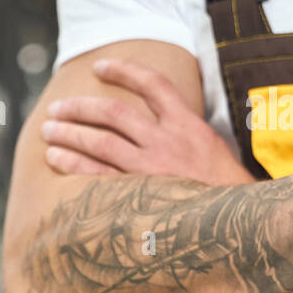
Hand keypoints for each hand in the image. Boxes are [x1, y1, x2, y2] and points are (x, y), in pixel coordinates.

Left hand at [41, 58, 255, 185]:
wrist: (243, 225)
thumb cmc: (230, 193)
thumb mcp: (216, 152)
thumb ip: (187, 136)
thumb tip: (162, 126)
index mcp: (190, 126)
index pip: (154, 85)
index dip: (124, 71)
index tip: (99, 67)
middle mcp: (168, 142)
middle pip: (114, 112)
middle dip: (80, 107)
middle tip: (57, 107)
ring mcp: (152, 170)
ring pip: (100, 141)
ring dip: (69, 132)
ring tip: (48, 130)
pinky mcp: (141, 197)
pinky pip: (97, 176)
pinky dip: (73, 163)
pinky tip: (55, 158)